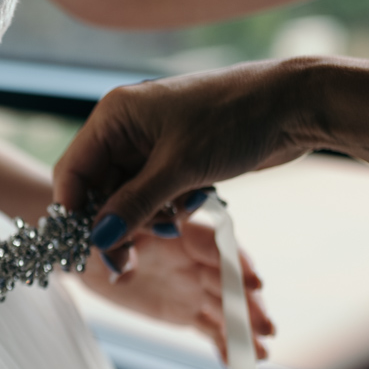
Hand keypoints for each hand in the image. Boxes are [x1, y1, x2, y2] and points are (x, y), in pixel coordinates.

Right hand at [54, 60, 321, 259]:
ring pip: (127, 196)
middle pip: (98, 189)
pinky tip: (192, 204)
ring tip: (176, 218)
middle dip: (115, 224)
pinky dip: (168, 208)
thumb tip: (99, 239)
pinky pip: (154, 193)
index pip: (74, 170)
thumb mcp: (179, 168)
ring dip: (147, 218)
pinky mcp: (176, 156)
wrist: (293, 105)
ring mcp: (152, 142)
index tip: (87, 249)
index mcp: (115, 116)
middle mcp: (126, 127)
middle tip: (127, 264)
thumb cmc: (234, 119)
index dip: (75, 212)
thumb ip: (135, 206)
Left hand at [82, 219, 273, 362]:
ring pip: (225, 309)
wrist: (86, 256)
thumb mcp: (106, 235)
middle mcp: (196, 260)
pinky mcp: (187, 310)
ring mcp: (194, 286)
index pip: (217, 247)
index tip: (254, 282)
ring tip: (259, 354)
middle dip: (248, 305)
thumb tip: (135, 253)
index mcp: (182, 232)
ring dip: (243, 330)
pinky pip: (210, 328)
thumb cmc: (96, 236)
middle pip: (229, 282)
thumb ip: (124, 243)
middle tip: (264, 329)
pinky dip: (223, 344)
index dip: (238, 264)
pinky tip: (233, 362)